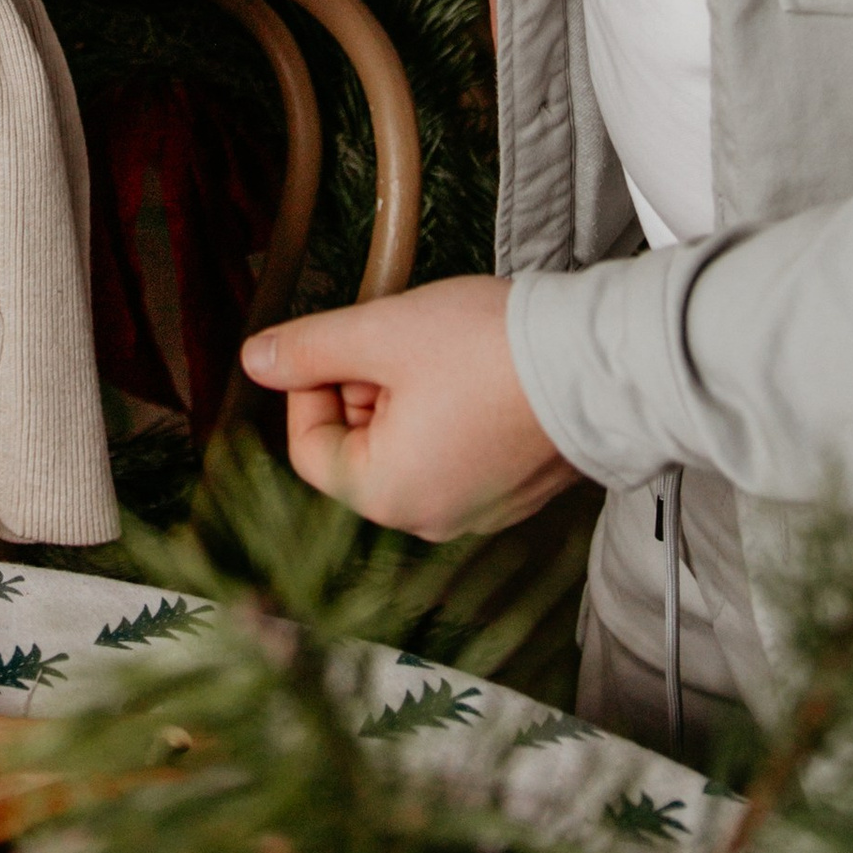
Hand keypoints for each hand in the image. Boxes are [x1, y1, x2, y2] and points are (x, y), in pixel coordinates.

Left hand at [240, 277, 580, 540]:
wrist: (596, 362)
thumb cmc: (492, 351)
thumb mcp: (380, 333)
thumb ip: (309, 349)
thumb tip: (256, 361)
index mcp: (388, 496)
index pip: (309, 449)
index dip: (310, 387)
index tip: (339, 345)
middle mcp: (431, 519)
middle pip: (359, 447)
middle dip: (364, 386)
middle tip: (396, 340)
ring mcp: (477, 508)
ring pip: (405, 443)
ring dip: (406, 392)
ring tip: (439, 349)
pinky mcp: (512, 490)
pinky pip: (453, 450)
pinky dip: (449, 409)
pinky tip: (472, 370)